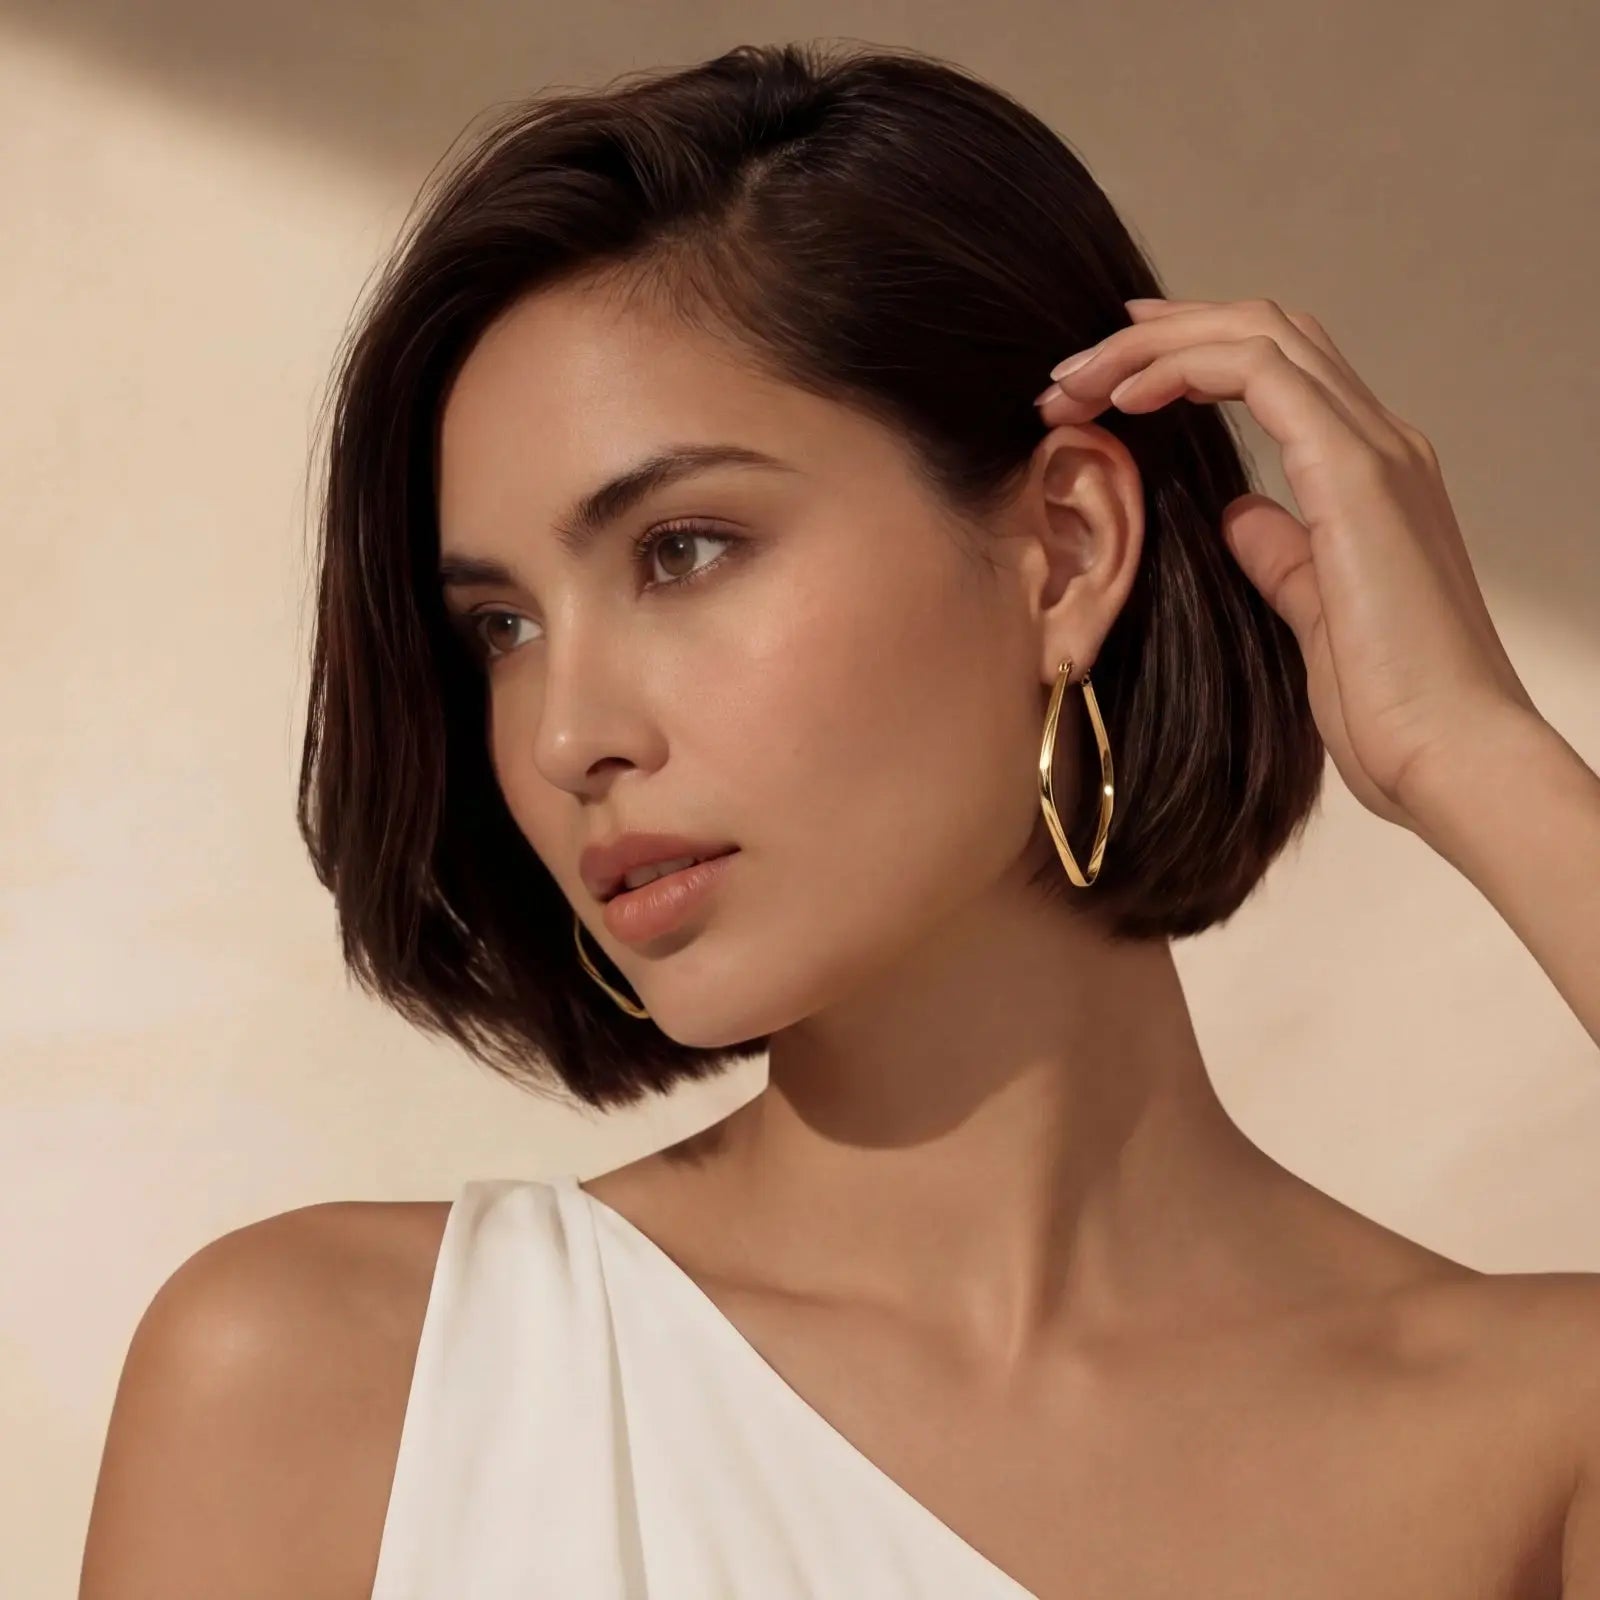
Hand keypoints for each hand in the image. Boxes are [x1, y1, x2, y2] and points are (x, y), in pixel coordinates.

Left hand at [1034, 296, 1542, 832]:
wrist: (1451, 756)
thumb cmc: (1390, 708)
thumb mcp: (1313, 618)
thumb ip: (1281, 556)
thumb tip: (1241, 517)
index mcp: (1369, 475)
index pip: (1276, 368)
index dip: (1187, 353)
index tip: (1107, 377)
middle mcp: (1380, 444)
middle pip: (1263, 330)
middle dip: (1156, 336)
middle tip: (1071, 372)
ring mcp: (1375, 451)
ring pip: (1259, 333)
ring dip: (1153, 346)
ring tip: (1076, 382)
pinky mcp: (1357, 475)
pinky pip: (1262, 375)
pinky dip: (1185, 368)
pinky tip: (1125, 398)